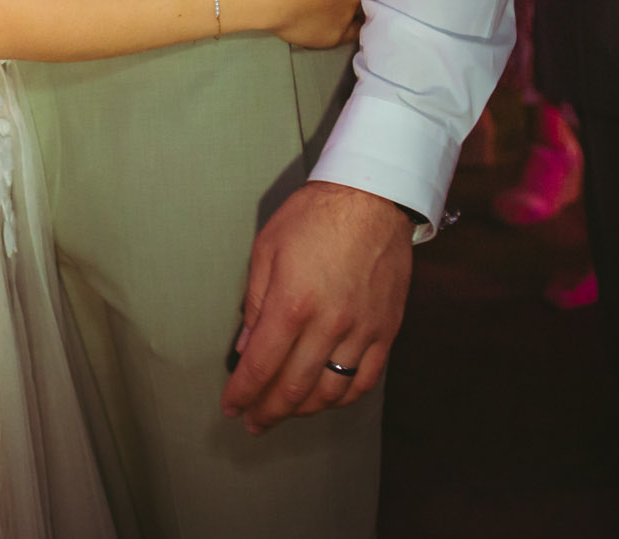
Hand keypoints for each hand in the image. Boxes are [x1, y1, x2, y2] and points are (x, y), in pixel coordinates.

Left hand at [222, 182, 413, 430]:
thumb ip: (255, 304)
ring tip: (286, 411)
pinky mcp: (386, 330)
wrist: (371, 198)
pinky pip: (366, 379)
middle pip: (294, 387)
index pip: (261, 365)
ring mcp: (361, 330)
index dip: (243, 392)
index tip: (232, 405)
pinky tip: (327, 397)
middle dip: (268, 410)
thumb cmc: (314, 216)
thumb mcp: (267, 251)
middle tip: (254, 420)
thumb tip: (247, 348)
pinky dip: (344, 397)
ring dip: (304, 410)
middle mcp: (328, 324)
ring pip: (331, 391)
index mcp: (292, 303)